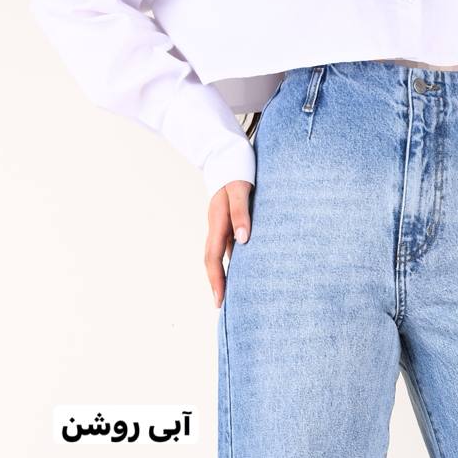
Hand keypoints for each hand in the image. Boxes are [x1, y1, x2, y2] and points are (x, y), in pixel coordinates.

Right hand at [206, 180, 252, 307]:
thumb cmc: (237, 168)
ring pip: (220, 254)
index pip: (213, 258)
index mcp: (217, 221)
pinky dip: (234, 260)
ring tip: (232, 294)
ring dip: (224, 274)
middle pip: (212, 260)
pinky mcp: (229, 220)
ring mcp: (221, 223)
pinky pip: (229, 245)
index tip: (220, 300)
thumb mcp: (241, 189)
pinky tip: (244, 270)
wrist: (227, 150)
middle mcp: (217, 225)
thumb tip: (244, 239)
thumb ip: (241, 212)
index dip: (216, 280)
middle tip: (222, 306)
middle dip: (217, 283)